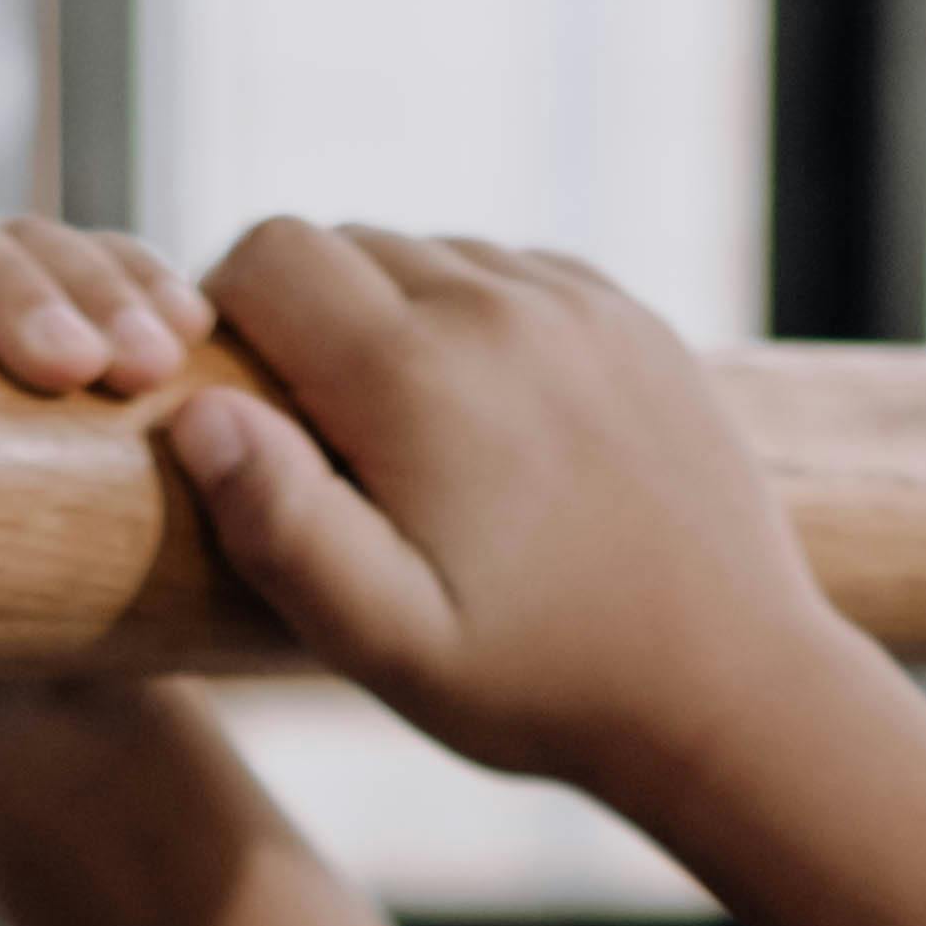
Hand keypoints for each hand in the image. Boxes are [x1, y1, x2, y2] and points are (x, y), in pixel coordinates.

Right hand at [166, 224, 843, 814]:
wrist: (727, 683)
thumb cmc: (538, 682)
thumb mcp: (386, 638)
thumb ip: (282, 526)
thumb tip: (199, 413)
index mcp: (418, 375)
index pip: (270, 255)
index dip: (226, 312)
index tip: (237, 398)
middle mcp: (499, 307)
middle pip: (346, 242)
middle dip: (303, 316)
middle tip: (313, 434)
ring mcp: (576, 305)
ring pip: (431, 252)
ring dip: (392, 316)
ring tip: (404, 436)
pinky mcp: (631, 319)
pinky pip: (515, 273)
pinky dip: (476, 319)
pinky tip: (486, 420)